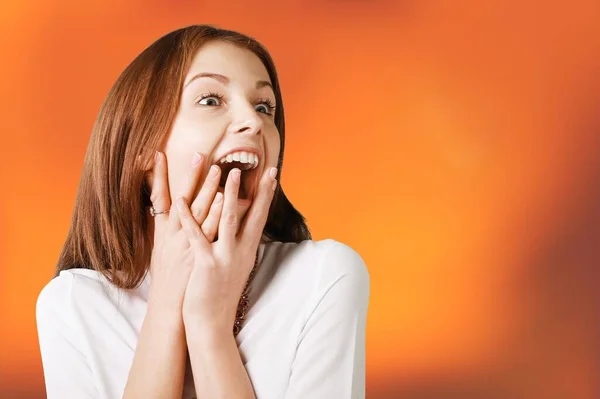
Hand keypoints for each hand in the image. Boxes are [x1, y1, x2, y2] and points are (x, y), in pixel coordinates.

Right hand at [146, 151, 224, 313]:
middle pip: (182, 199)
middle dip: (191, 175)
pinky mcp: (198, 254)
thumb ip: (169, 231)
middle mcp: (173, 234)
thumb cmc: (169, 282)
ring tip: (218, 169)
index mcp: (164, 232)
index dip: (157, 176)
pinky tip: (224, 200)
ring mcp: (186, 244)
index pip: (159, 197)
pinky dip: (215, 215)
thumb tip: (172, 214)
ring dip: (208, 189)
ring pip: (198, 211)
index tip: (157, 153)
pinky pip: (208, 231)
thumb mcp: (164, 252)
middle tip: (200, 153)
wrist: (170, 310)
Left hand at [177, 165, 277, 333]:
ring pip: (228, 219)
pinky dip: (188, 217)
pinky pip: (197, 236)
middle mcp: (241, 252)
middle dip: (257, 189)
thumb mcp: (236, 268)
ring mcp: (225, 257)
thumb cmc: (220, 294)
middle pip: (252, 215)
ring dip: (228, 194)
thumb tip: (243, 228)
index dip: (266, 195)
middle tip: (264, 167)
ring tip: (227, 171)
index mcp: (247, 251)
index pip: (260, 217)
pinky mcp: (206, 264)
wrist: (211, 322)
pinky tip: (181, 200)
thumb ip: (240, 246)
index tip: (273, 175)